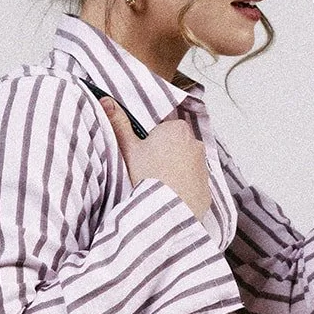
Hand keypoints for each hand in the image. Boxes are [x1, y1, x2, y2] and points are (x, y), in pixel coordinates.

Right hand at [100, 100, 211, 221]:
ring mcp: (203, 167)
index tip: (143, 155)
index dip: (150, 143)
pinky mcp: (206, 189)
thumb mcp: (128, 148)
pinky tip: (170, 196)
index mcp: (176, 129)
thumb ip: (119, 123)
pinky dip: (184, 189)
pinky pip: (193, 185)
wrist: (164, 212)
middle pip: (176, 147)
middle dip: (164, 156)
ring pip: (185, 165)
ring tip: (158, 186)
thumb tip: (106, 101)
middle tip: (148, 171)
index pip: (163, 131)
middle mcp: (195, 145)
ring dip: (175, 172)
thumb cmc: (147, 178)